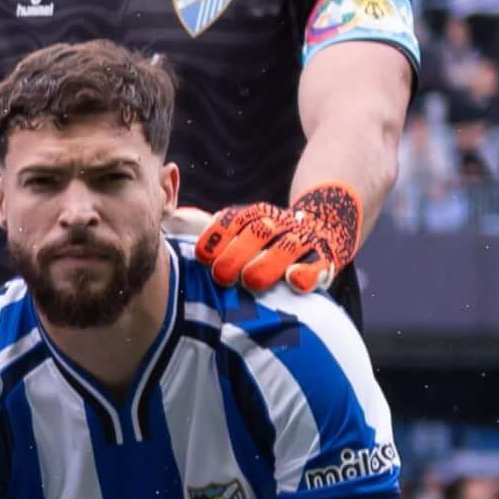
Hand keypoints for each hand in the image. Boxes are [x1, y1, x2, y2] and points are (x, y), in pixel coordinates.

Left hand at [196, 184, 364, 294]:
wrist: (323, 229)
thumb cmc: (266, 242)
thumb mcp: (241, 230)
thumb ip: (210, 231)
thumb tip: (173, 219)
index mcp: (254, 216)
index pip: (232, 221)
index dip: (216, 238)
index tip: (203, 259)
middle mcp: (279, 224)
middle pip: (256, 232)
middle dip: (236, 254)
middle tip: (223, 276)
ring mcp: (303, 240)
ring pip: (287, 247)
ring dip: (267, 264)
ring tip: (251, 281)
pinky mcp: (325, 260)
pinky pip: (317, 265)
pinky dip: (305, 273)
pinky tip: (293, 281)